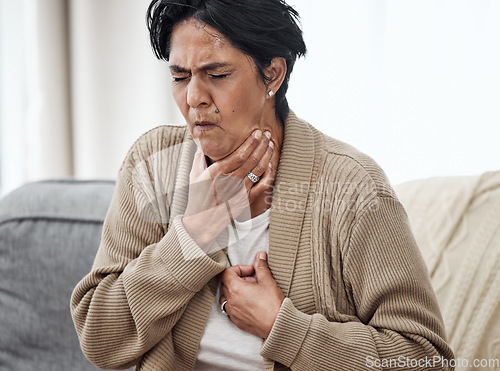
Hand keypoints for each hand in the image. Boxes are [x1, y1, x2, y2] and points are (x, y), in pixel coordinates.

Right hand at [182, 130, 275, 248]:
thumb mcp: (194, 175)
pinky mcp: (246, 200)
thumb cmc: (198, 197)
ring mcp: (239, 191)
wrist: (202, 222)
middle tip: (266, 134)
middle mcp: (229, 181)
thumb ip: (199, 158)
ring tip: (270, 144)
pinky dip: (268, 173)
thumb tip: (202, 143)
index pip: (238, 155)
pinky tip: (269, 164)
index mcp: (216, 173)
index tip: (256, 133)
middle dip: (261, 144)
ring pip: (258, 169)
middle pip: (251, 159)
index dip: (250, 143)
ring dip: (266, 155)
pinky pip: (262, 184)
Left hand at [220, 252, 284, 337]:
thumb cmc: (273, 304)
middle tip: (254, 281)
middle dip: (239, 279)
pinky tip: (251, 303)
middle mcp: (230, 301)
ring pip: (228, 297)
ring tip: (252, 292)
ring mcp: (232, 312)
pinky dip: (237, 303)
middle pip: (226, 283)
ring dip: (237, 291)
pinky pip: (231, 309)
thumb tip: (260, 255)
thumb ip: (261, 266)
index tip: (251, 271)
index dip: (239, 268)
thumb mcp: (267, 281)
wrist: (278, 325)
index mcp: (236, 289)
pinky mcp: (237, 321)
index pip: (227, 272)